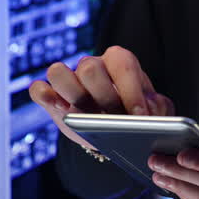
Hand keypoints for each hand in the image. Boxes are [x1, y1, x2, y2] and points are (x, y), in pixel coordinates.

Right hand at [28, 45, 175, 150]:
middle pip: (89, 67)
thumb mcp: (155, 114)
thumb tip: (150, 114)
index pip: (122, 63)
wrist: (117, 136)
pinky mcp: (51, 98)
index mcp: (119, 63)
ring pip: (58, 72)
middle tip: (114, 118)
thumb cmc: (136, 118)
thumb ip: (159, 112)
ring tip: (82, 116)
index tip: (140, 116)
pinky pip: (39, 90)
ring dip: (70, 94)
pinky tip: (58, 110)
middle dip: (102, 95)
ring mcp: (69, 80)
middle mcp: (92, 66)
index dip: (131, 90)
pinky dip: (45, 97)